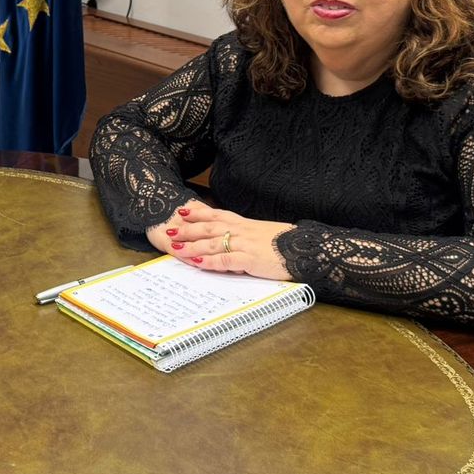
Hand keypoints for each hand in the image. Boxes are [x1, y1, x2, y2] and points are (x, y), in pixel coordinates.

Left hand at [148, 200, 293, 280]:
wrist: (303, 249)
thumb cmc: (284, 243)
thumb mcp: (262, 233)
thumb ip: (245, 235)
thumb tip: (231, 240)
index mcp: (244, 223)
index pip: (215, 215)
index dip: (197, 213)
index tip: (182, 211)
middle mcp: (241, 230)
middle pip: (208, 227)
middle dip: (187, 229)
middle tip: (169, 230)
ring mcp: (244, 244)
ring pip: (211, 243)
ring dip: (191, 245)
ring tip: (175, 248)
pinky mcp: (249, 259)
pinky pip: (224, 260)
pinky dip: (209, 261)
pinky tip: (197, 262)